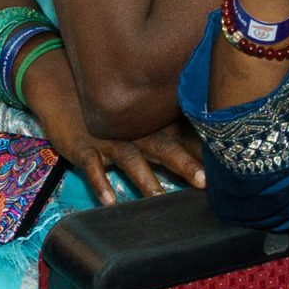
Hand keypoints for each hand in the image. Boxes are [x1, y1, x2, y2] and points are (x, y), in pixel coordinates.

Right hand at [20, 51, 204, 201]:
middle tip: (204, 182)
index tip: (227, 167)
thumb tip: (202, 143)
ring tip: (158, 197)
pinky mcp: (82, 146)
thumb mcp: (137, 118)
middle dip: (184, 163)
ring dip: (144, 178)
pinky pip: (91, 166)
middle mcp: (133, 130)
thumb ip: (165, 130)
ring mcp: (107, 138)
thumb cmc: (107, 111)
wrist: (61, 88)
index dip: (203, 152)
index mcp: (150, 124)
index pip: (182, 138)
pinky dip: (99, 182)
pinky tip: (109, 201)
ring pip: (130, 158)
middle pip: (163, 146)